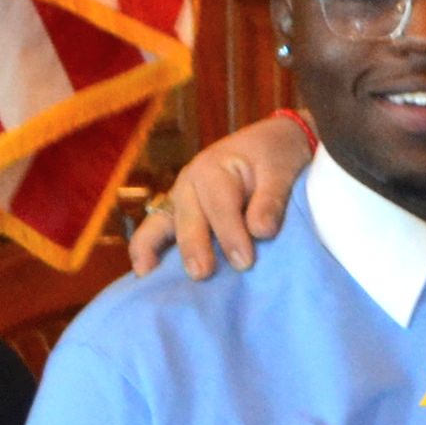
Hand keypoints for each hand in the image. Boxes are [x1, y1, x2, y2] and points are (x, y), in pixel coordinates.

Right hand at [129, 111, 309, 278]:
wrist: (268, 145)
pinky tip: (144, 276)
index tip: (244, 263)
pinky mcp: (177, 213)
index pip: (221, 206)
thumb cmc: (274, 157)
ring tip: (152, 280)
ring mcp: (179, 199)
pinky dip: (147, 250)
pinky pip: (154, 231)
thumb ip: (271, 200)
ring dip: (157, 251)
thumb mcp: (281, 170)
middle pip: (187, 217)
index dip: (231, 235)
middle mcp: (188, 183)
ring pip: (160, 224)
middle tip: (201, 275)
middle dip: (193, 247)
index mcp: (212, 168)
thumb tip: (261, 231)